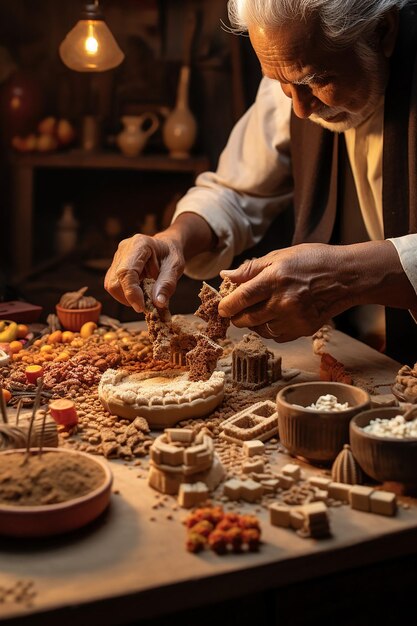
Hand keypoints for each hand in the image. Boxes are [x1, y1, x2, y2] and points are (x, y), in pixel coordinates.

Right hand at [104, 232, 184, 312]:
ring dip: (128, 297)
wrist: (165, 247)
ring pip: (112, 286)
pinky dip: (126, 294)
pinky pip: (114, 286)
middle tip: (148, 302)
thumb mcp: (175, 267)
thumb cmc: (170, 255)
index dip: (131, 292)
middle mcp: (124, 249)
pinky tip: (140, 290)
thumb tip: (158, 303)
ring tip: (146, 293)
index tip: (141, 308)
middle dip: (130, 298)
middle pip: (115, 281)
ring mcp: (116, 258)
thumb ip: (167, 284)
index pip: (127, 272)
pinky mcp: (114, 267)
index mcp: (139, 245)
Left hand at [218, 243, 351, 341]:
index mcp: (275, 279)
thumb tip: (226, 276)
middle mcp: (283, 301)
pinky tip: (276, 316)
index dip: (226, 306)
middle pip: (247, 318)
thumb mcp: (280, 256)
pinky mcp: (303, 330)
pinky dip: (271, 328)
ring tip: (261, 310)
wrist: (346, 276)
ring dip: (255, 323)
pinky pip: (276, 336)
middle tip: (235, 312)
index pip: (241, 298)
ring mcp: (294, 318)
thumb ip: (251, 269)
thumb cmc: (313, 261)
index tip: (222, 308)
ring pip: (261, 329)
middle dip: (237, 317)